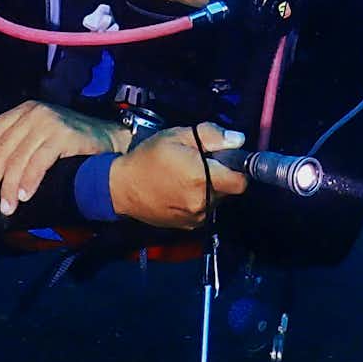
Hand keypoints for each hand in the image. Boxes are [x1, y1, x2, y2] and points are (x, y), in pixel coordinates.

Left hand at [0, 101, 130, 216]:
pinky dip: (29, 181)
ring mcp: (49, 122)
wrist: (111, 138)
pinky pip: (39, 162)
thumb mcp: (38, 130)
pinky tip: (24, 197)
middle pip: (4, 147)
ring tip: (6, 206)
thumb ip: (11, 129)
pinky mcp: (63, 135)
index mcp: (25, 110)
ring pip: (19, 158)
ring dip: (9, 186)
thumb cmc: (72, 139)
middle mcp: (34, 112)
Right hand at [110, 123, 248, 229]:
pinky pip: (205, 210)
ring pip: (217, 200)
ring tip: (189, 176)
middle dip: (222, 176)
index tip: (229, 160)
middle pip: (230, 190)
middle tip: (204, 163)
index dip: (239, 169)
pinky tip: (182, 190)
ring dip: (211, 188)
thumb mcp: (177, 136)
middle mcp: (203, 201)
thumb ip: (211, 136)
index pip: (241, 180)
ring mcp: (196, 217)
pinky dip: (200, 200)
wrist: (121, 188)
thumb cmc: (148, 158)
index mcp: (202, 177)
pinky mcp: (189, 225)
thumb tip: (239, 139)